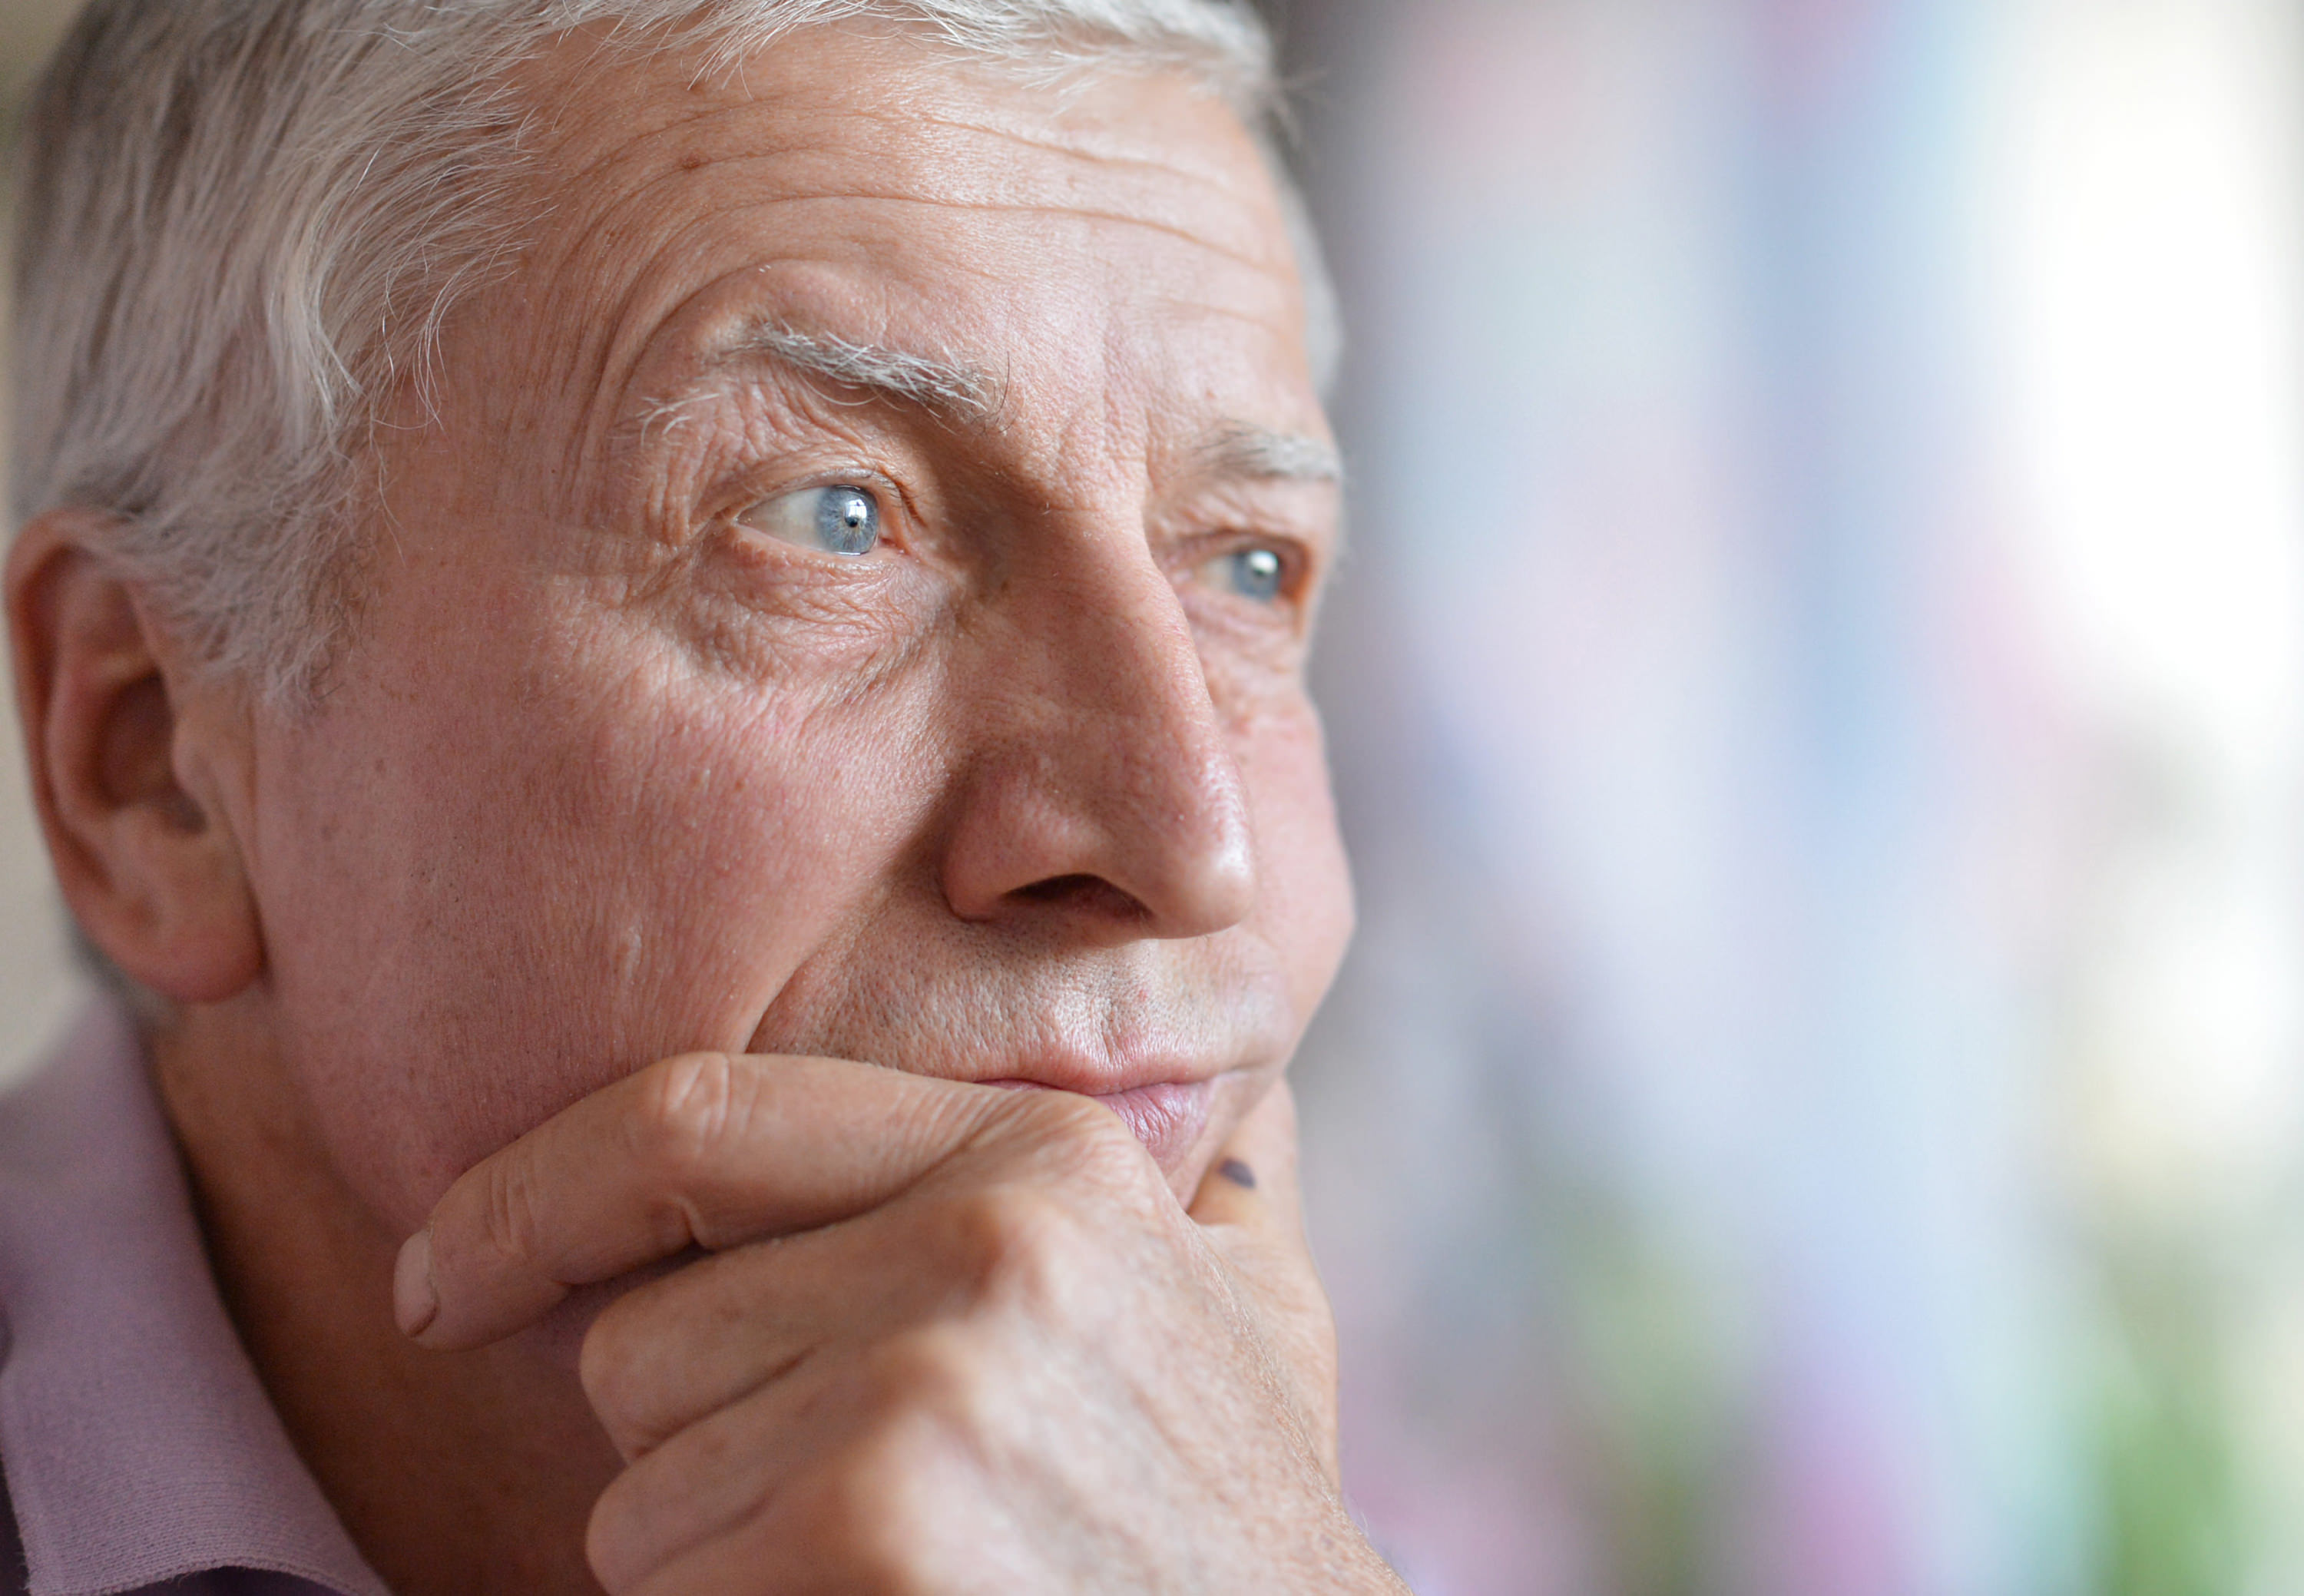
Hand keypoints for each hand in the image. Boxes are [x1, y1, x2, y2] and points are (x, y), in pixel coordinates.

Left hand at [392, 1055, 1407, 1592]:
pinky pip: (658, 1582)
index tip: (441, 1279)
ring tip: (900, 1574)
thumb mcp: (1250, 1315)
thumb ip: (1207, 1179)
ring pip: (636, 1484)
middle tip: (866, 1515)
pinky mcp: (869, 1527)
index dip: (528, 1198)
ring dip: (722, 1557)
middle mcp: (988, 1241)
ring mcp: (928, 1388)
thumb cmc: (1230, 1529)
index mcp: (1044, 1155)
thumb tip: (1226, 1095)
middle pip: (642, 1335)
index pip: (692, 1119)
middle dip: (702, 1445)